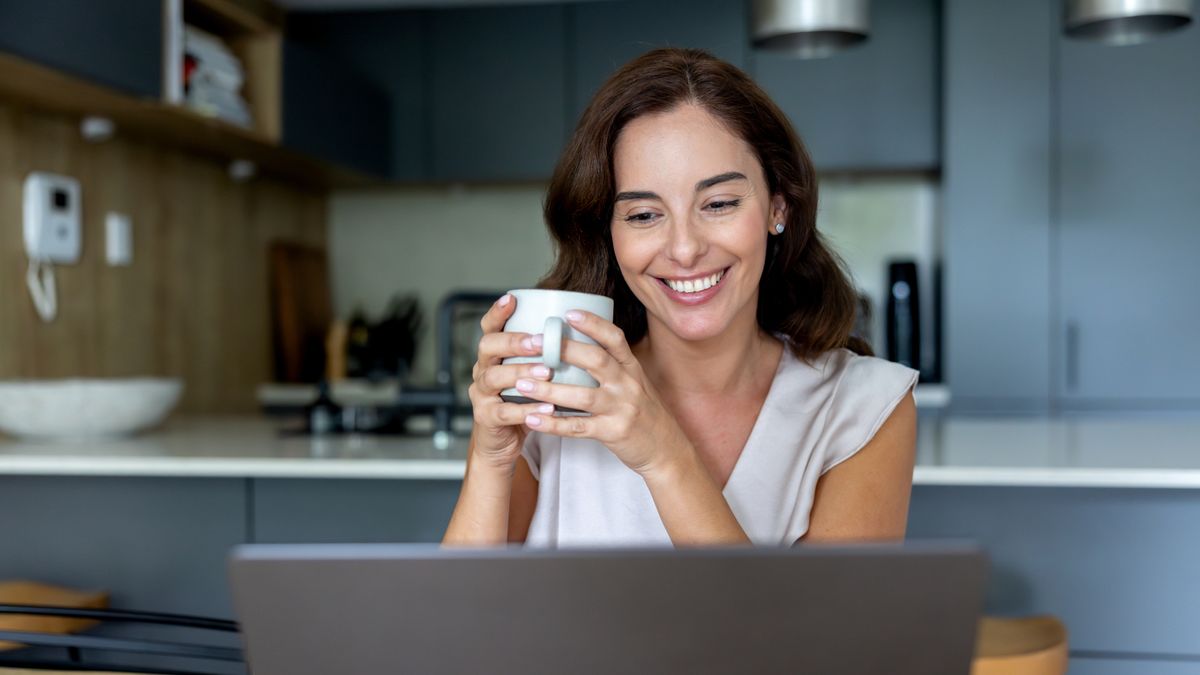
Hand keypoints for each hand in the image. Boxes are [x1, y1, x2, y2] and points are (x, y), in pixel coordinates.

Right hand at [467, 293, 556, 472]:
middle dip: (513, 342)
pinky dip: (525, 410)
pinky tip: (547, 409)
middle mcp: (483, 370)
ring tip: (545, 371)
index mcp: (494, 355)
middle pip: (487, 347)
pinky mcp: (486, 419)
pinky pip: (503, 412)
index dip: (497, 313)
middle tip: (538, 342)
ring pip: (493, 378)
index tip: (512, 299)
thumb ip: (543, 354)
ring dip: (520, 372)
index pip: (490, 327)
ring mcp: (481, 394)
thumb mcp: (529, 374)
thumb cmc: (523, 401)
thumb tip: (580, 326)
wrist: (503, 442)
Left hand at [515, 310, 690, 476]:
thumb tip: (576, 344)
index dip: (593, 324)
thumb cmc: (643, 412)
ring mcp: (622, 409)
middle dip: (563, 350)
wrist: (666, 449)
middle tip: (533, 343)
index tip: (568, 313)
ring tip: (522, 383)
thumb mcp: (634, 382)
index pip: (614, 338)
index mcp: (631, 368)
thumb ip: (612, 365)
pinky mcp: (613, 433)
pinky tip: (532, 419)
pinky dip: (553, 423)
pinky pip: (579, 427)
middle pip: (596, 360)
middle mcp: (628, 384)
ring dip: (550, 389)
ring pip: (583, 396)